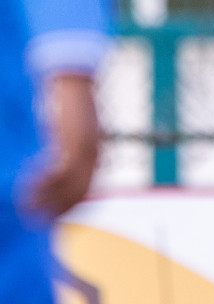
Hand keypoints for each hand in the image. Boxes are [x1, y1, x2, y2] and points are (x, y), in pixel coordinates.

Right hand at [25, 74, 99, 219]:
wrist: (77, 82)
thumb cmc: (72, 105)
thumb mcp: (73, 131)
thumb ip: (70, 149)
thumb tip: (59, 162)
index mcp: (97, 156)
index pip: (85, 191)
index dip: (68, 206)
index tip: (52, 217)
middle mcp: (95, 157)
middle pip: (78, 194)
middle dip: (56, 210)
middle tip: (35, 220)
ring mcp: (86, 151)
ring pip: (67, 187)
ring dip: (45, 200)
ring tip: (25, 208)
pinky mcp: (74, 144)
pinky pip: (58, 173)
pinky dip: (42, 184)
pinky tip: (25, 188)